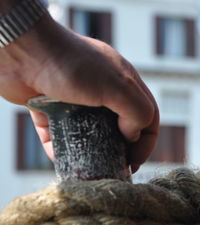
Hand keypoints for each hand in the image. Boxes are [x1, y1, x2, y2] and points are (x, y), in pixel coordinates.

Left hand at [0, 14, 158, 172]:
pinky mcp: (50, 108)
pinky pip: (60, 133)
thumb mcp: (118, 86)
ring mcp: (76, 100)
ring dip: (93, 152)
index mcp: (124, 83)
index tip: (136, 161)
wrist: (23, 51)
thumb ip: (137, 111)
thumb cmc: (73, 64)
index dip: (147, 140)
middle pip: (121, 127)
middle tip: (117, 168)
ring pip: (90, 133)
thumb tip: (132, 136)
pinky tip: (62, 158)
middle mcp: (103, 92)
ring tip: (91, 169)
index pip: (147, 114)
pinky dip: (62, 147)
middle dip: (122, 150)